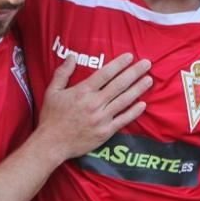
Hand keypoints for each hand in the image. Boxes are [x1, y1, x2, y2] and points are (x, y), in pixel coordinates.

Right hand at [36, 53, 151, 160]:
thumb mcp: (52, 91)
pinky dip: (134, 112)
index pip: (105, 74)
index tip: (130, 56)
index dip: (119, 64)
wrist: (52, 144)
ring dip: (138, 89)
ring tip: (149, 79)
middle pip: (119, 85)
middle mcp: (94, 103)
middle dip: (134, 72)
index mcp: (82, 92)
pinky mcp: (105, 132)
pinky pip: (123, 120)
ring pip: (124, 101)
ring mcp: (101, 118)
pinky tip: (143, 104)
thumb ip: (63, 73)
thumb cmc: (51, 117)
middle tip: (147, 63)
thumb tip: (72, 56)